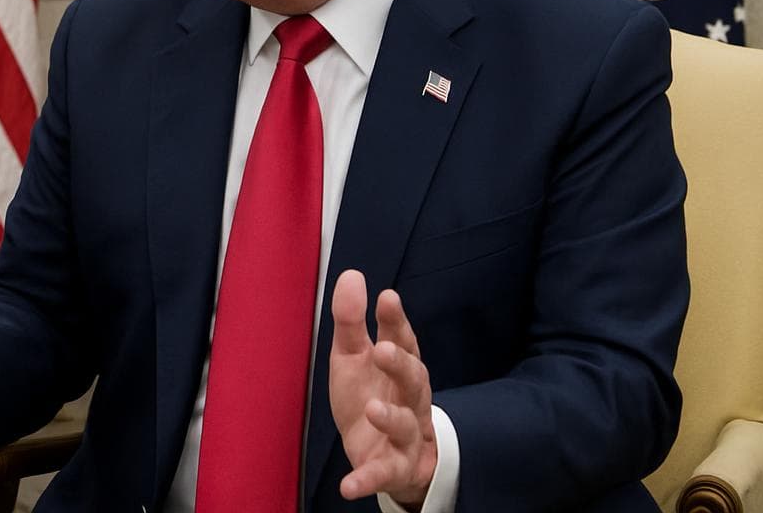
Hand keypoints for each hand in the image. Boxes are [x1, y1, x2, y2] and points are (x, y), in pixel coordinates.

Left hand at [328, 269, 436, 509]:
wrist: (385, 454)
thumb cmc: (370, 395)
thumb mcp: (354, 358)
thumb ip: (352, 321)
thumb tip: (353, 275)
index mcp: (400, 369)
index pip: (404, 341)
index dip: (397, 322)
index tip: (387, 298)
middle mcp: (410, 399)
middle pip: (414, 380)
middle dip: (402, 365)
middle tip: (385, 350)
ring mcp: (405, 436)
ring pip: (406, 425)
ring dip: (391, 418)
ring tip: (373, 409)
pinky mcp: (393, 468)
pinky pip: (382, 475)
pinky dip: (366, 481)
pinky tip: (347, 487)